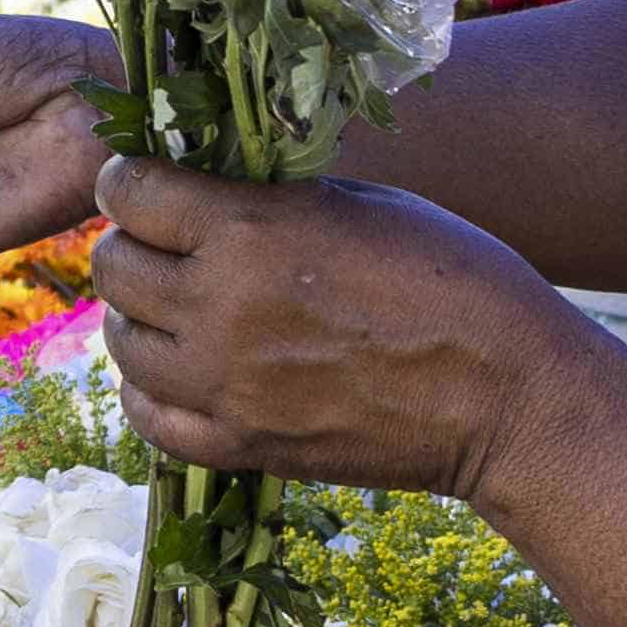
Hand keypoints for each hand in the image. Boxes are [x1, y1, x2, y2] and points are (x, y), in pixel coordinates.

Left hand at [88, 156, 592, 500]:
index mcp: (250, 231)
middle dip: (131, 244)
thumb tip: (203, 183)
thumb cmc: (455, 278)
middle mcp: (220, 307)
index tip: (147, 184)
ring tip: (178, 307)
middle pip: (113, 266)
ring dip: (139, 316)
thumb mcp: (358, 202)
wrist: (512, 397)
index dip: (131, 180)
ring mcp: (226, 385)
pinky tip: (179, 371)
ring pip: (121, 341)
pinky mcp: (244, 446)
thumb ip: (268, 197)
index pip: (129, 191)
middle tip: (165, 245)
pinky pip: (148, 417)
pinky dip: (151, 390)